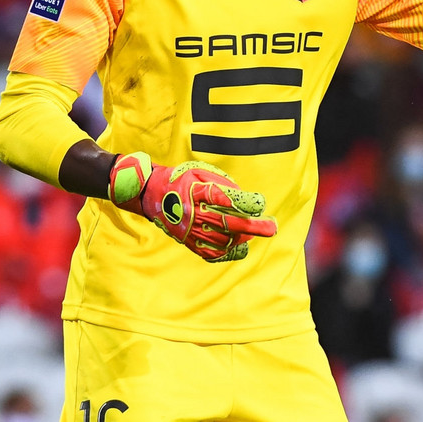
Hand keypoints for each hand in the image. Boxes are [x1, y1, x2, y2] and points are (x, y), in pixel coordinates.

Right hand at [108, 152, 276, 261]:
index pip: (225, 198)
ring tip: (253, 234)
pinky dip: (227, 252)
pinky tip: (239, 248)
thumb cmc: (181, 179)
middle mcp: (193, 212)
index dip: (245, 202)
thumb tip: (244, 198)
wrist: (151, 194)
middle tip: (271, 227)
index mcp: (196, 190)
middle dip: (253, 226)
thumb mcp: (200, 171)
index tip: (260, 203)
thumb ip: (223, 183)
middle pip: (227, 222)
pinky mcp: (187, 241)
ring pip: (221, 240)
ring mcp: (189, 229)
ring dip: (242, 238)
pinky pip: (209, 252)